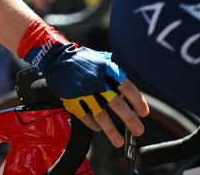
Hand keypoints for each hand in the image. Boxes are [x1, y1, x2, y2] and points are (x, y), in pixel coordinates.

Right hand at [27, 42, 148, 147]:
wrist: (56, 57)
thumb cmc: (83, 59)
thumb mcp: (101, 59)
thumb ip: (114, 73)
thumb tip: (129, 91)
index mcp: (106, 69)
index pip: (127, 87)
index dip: (138, 101)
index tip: (143, 113)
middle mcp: (96, 80)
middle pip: (116, 103)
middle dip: (129, 119)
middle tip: (138, 130)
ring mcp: (82, 91)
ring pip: (100, 114)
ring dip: (111, 130)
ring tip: (119, 141)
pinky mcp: (71, 98)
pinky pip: (84, 116)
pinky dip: (92, 124)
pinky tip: (97, 128)